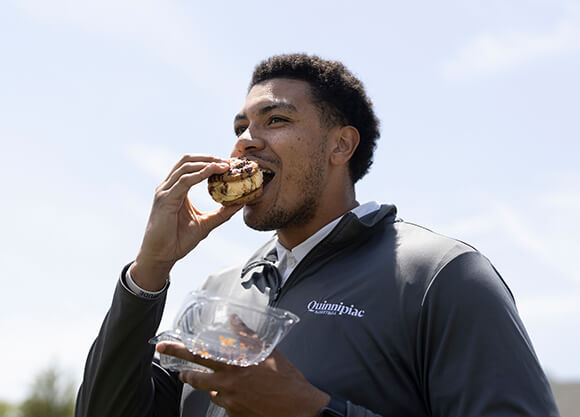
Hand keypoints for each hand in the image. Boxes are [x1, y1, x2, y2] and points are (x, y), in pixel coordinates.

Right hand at [131, 154, 241, 290]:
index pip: (192, 167)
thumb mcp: (206, 223)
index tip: (229, 164)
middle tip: (228, 162)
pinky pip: (184, 181)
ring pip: (186, 167)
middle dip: (209, 157)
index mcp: (176, 190)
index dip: (210, 161)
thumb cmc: (179, 240)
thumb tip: (241, 203)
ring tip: (224, 165)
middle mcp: (169, 187)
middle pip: (187, 160)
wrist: (162, 256)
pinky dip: (199, 174)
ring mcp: (165, 191)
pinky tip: (212, 172)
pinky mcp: (165, 199)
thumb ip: (222, 212)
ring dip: (206, 163)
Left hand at [157, 343, 329, 416]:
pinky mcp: (235, 415)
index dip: (177, 351)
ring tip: (231, 381)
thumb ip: (247, 336)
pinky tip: (245, 394)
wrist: (298, 408)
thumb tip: (235, 320)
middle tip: (182, 371)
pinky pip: (226, 404)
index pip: (197, 355)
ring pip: (212, 392)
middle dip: (186, 374)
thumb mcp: (268, 352)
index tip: (162, 347)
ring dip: (216, 386)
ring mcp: (229, 403)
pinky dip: (230, 398)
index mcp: (233, 366)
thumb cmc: (286, 379)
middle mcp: (227, 385)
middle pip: (195, 379)